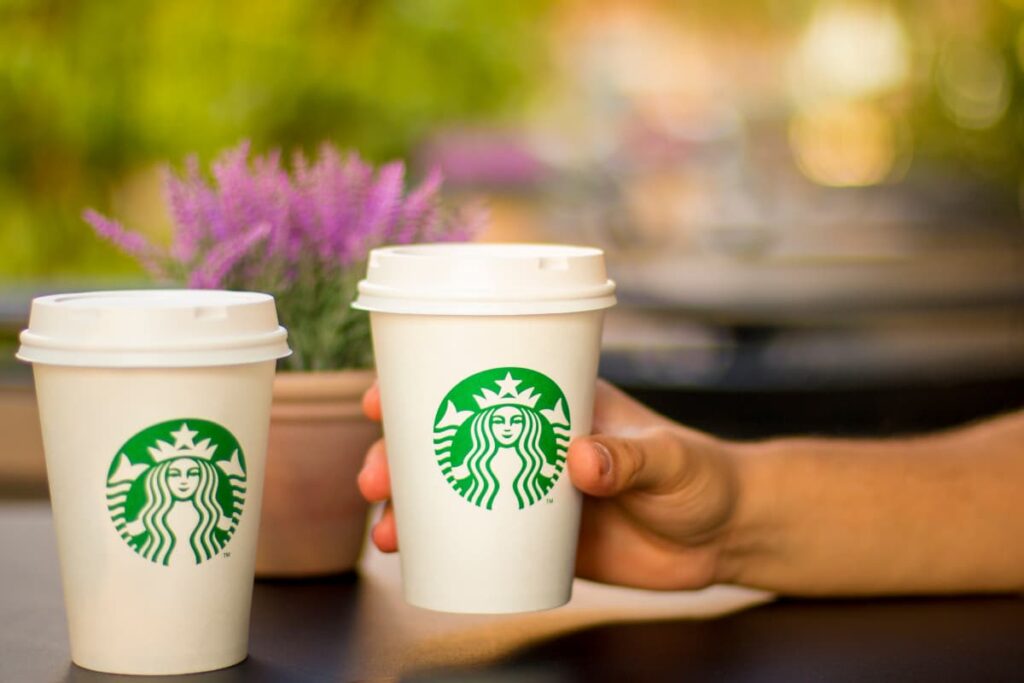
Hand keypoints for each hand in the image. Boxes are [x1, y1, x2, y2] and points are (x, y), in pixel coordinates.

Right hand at [357, 380, 741, 590]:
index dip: (425, 382)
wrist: (724, 537)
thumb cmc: (701, 475)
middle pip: (449, 437)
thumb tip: (581, 463)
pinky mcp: (540, 537)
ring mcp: (530, 489)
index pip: (482, 379)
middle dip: (399, 452)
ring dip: (410, 504)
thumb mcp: (670, 459)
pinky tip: (416, 558)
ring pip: (453, 488)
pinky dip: (442, 545)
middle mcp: (533, 440)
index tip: (381, 396)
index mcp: (558, 401)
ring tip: (387, 529)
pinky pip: (479, 537)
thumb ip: (629, 458)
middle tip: (376, 474)